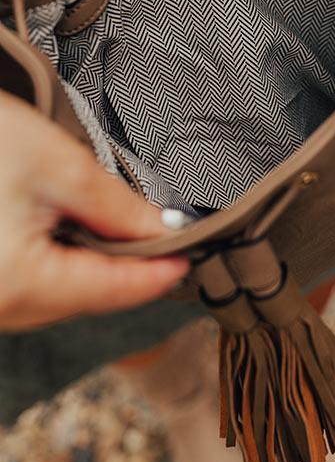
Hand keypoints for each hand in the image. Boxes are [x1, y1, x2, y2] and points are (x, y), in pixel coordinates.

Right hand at [0, 92, 187, 330]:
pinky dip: (58, 267)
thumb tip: (160, 231)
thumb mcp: (55, 163)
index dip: (157, 273)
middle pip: (83, 299)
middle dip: (127, 271)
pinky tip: (71, 237)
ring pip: (56, 297)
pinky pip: (29, 288)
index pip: (109, 290)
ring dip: (92, 270)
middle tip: (165, 242)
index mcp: (17, 281)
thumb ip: (114, 206)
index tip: (191, 255)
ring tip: (119, 234)